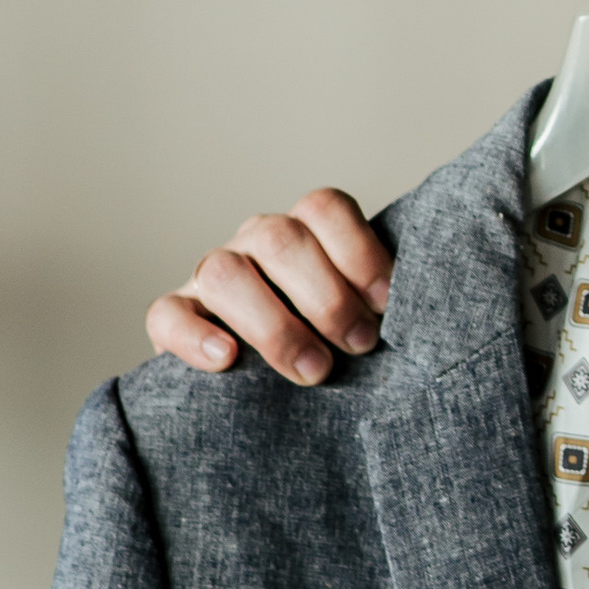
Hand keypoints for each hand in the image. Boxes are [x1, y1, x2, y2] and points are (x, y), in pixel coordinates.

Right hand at [145, 189, 391, 385]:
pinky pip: (167, 314)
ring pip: (224, 273)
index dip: (359, 251)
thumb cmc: (327, 343)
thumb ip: (376, 307)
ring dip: (275, 324)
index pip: (324, 208)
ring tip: (314, 370)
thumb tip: (422, 319)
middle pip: (281, 239)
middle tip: (360, 345)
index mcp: (303, 232)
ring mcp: (207, 278)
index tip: (387, 304)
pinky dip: (195, 336)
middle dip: (327, 296)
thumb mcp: (357, 317)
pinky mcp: (173, 318)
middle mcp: (253, 244)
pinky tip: (228, 361)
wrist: (259, 380)